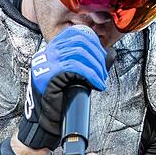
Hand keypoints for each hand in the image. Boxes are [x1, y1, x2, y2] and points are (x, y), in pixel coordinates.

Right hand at [17, 26, 107, 150]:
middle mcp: (47, 53)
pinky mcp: (50, 74)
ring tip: (100, 80)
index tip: (101, 56)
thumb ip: (87, 62)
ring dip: (96, 67)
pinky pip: (76, 68)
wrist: (46, 121)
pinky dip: (92, 75)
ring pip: (79, 53)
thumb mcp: (75, 76)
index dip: (92, 41)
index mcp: (51, 51)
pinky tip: (97, 84)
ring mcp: (46, 63)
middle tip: (103, 71)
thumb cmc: (60, 101)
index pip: (74, 33)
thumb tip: (109, 53)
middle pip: (78, 41)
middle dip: (97, 55)